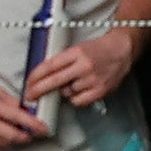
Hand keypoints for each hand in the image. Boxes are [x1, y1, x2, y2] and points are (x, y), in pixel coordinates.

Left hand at [23, 24, 139, 108]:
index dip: (35, 76)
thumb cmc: (97, 50)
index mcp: (76, 52)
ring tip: (73, 82)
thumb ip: (61, 61)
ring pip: (66, 92)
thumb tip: (41, 76)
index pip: (49, 66)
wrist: (122, 51)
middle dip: (38, 90)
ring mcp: (93, 79)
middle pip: (54, 81)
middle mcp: (84, 66)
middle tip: (29, 96)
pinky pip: (78, 101)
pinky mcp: (101, 90)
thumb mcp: (76, 49)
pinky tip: (79, 90)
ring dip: (64, 91)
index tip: (28, 83)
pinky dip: (75, 98)